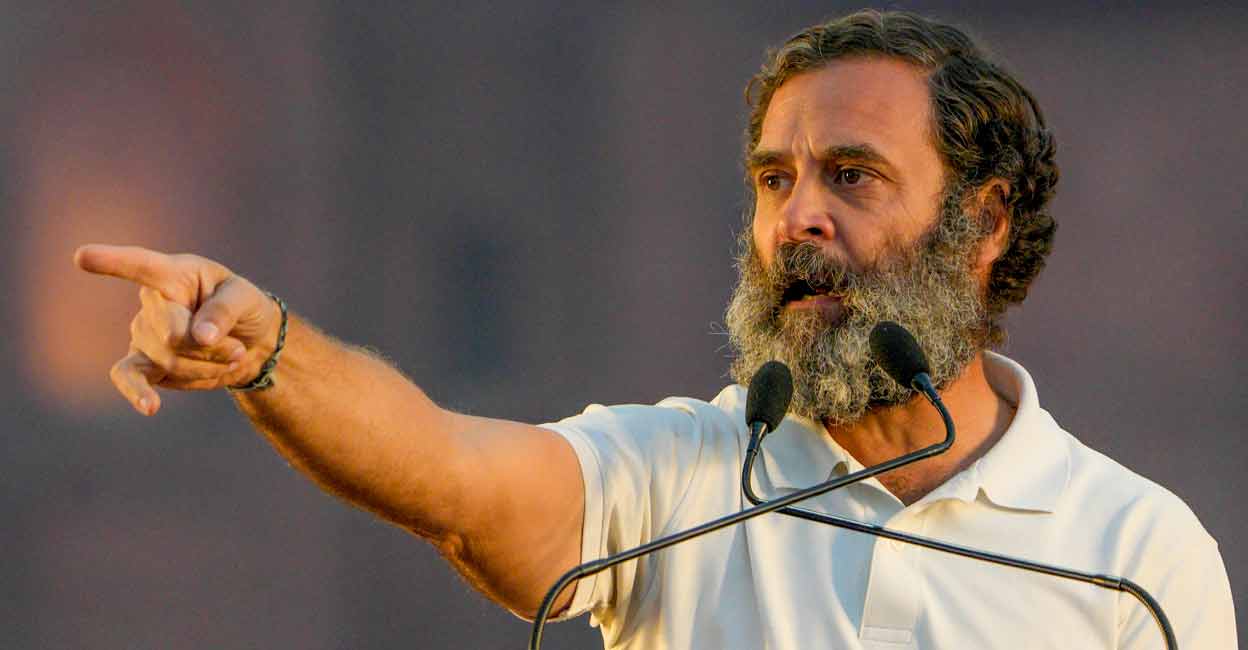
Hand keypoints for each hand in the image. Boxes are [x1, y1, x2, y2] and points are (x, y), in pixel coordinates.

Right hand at [74, 244, 281, 414]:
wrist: (249, 343)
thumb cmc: (244, 308)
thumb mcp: (248, 298)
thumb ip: (225, 311)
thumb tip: (200, 335)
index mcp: (173, 274)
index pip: (141, 266)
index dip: (112, 261)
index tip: (82, 257)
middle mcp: (151, 303)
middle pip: (170, 334)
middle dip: (209, 348)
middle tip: (237, 349)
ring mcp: (143, 334)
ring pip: (168, 361)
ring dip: (206, 366)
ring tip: (230, 357)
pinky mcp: (144, 364)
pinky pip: (135, 379)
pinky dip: (139, 394)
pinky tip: (149, 406)